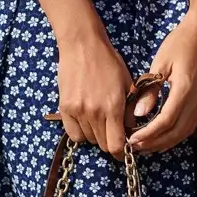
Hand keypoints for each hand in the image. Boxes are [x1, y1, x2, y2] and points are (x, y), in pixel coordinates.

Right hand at [55, 31, 135, 162]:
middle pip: (102, 145)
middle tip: (111, 127)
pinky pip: (74, 134)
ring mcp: (78, 111)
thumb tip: (131, 127)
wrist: (82, 44)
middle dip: (109, 140)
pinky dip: (80, 131)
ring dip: (95, 134)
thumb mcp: (127, 82)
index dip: (121, 151)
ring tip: (98, 117)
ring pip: (89, 140)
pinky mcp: (65, 108)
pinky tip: (85, 117)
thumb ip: (130, 108)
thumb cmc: (107, 60)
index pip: (116, 146)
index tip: (123, 147)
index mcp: (113, 106)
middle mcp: (95, 112)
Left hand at [126, 13, 196, 154]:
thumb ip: (151, 89)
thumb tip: (139, 114)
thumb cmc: (180, 42)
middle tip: (135, 147)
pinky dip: (175, 134)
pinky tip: (162, 136)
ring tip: (146, 145)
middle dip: (155, 143)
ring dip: (165, 142)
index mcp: (185, 89)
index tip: (131, 139)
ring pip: (185, 132)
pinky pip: (190, 125)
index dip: (148, 134)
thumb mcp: (160, 62)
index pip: (166, 121)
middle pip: (176, 132)